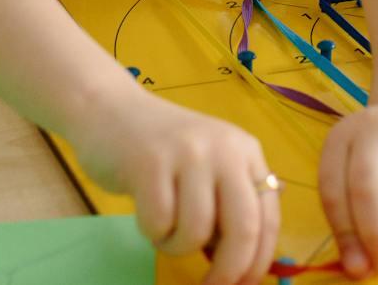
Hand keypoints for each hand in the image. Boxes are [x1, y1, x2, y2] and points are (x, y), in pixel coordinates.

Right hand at [74, 89, 280, 284]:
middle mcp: (225, 149)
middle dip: (228, 271)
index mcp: (246, 152)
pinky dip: (152, 232)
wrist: (110, 110)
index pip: (268, 219)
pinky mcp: (150, 162)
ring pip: (197, 232)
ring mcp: (188, 152)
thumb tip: (247, 265)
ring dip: (177, 246)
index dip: (258, 263)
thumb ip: (230, 205)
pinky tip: (146, 212)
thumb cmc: (162, 150)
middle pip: (243, 228)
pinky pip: (159, 223)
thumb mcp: (209, 168)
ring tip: (164, 228)